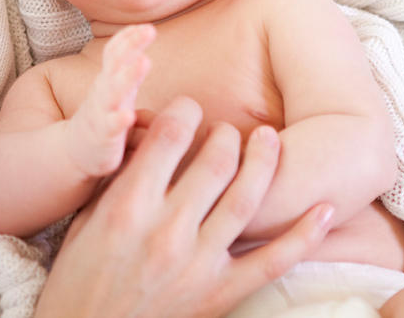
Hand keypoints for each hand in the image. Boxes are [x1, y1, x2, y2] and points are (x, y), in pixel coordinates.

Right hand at [36, 97, 333, 317]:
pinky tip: (325, 208)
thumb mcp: (86, 218)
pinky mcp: (221, 293)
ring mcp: (198, 263)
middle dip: (226, 134)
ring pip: (246, 198)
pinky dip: (304, 235)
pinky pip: (273, 260)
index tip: (189, 109)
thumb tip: (146, 136)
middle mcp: (167, 230)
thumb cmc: (78, 275)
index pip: (171, 136)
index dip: (186, 111)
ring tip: (269, 139)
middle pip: (215, 160)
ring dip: (263, 161)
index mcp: (129, 205)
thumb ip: (119, 177)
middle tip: (228, 129)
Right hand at [66, 24, 153, 176]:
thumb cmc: (106, 120)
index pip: (116, 52)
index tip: (145, 25)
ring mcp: (102, 114)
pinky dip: (118, 121)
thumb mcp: (120, 94)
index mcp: (111, 80)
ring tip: (143, 61)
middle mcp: (104, 92)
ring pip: (113, 92)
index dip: (128, 38)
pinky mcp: (102, 138)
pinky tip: (127, 117)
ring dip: (127, 77)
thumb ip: (134, 74)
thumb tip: (175, 65)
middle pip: (116, 64)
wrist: (77, 154)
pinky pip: (110, 128)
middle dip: (130, 46)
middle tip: (148, 30)